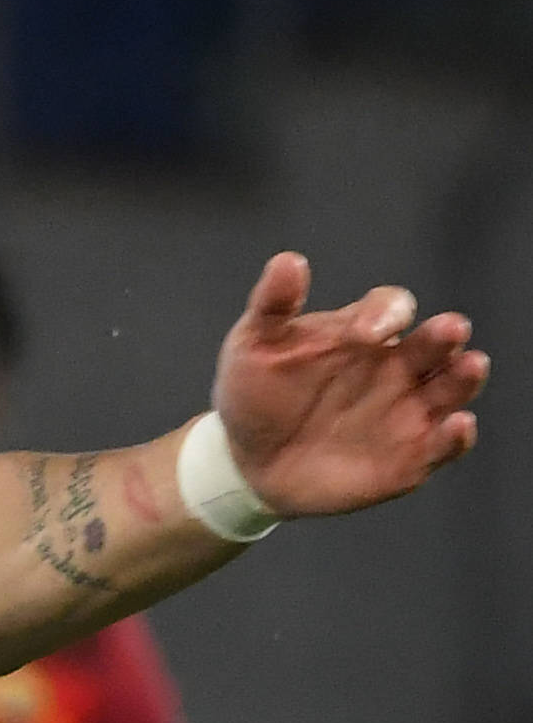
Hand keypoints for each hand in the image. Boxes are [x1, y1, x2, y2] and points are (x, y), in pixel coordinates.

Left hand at [211, 252, 486, 515]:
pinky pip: (442, 443)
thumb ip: (273, 305)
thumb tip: (288, 260)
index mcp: (365, 331)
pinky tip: (458, 426)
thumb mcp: (254, 346)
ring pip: (450, 387)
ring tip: (472, 365)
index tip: (366, 331)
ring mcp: (409, 409)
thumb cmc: (258, 394)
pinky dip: (454, 436)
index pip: (390, 308)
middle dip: (443, 335)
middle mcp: (399, 365)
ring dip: (463, 376)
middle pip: (434, 343)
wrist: (250, 461)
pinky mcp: (412, 454)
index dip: (385, 313)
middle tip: (450, 329)